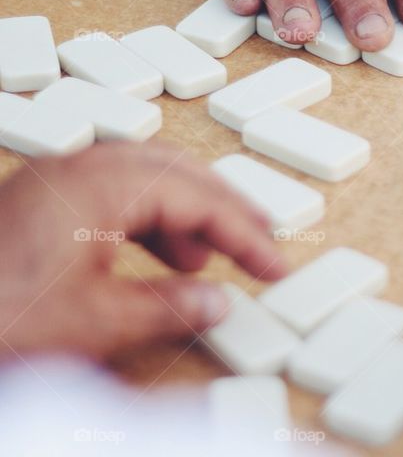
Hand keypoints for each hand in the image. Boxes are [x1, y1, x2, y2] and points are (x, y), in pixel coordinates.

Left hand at [0, 143, 285, 359]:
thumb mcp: (93, 324)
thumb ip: (167, 308)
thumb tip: (217, 303)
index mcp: (100, 184)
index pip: (198, 198)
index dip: (245, 234)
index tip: (275, 264)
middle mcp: (79, 169)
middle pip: (176, 170)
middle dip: (224, 207)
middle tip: (261, 239)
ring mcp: (54, 182)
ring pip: (144, 178)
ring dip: (186, 213)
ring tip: (210, 257)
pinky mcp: (37, 204)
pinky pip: (112, 195)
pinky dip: (147, 221)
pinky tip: (155, 257)